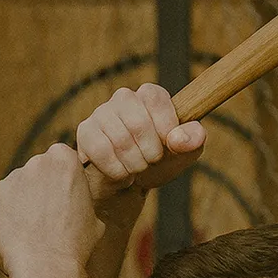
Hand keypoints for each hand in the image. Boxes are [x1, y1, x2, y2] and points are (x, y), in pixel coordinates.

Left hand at [0, 143, 100, 277]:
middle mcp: (36, 162)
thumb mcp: (93, 215)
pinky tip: (18, 234)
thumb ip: (78, 198)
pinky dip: (6, 217)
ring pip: (17, 188)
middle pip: (37, 172)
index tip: (64, 200)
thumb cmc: (76, 244)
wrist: (47, 266)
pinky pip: (1, 204)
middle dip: (40, 190)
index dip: (62, 181)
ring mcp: (12, 178)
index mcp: (64, 158)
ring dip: (22, 203)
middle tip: (48, 218)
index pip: (60, 160)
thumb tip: (73, 203)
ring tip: (33, 231)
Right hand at [78, 83, 205, 195]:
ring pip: (120, 140)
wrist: (130, 182)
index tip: (170, 145)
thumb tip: (178, 138)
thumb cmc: (159, 162)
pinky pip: (100, 151)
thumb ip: (192, 141)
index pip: (154, 98)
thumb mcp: (185, 153)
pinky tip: (121, 174)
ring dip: (134, 164)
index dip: (165, 126)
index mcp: (150, 95)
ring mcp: (101, 114)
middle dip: (150, 152)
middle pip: (138, 123)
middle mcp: (123, 98)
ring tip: (138, 169)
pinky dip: (116, 169)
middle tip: (152, 162)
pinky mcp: (85, 133)